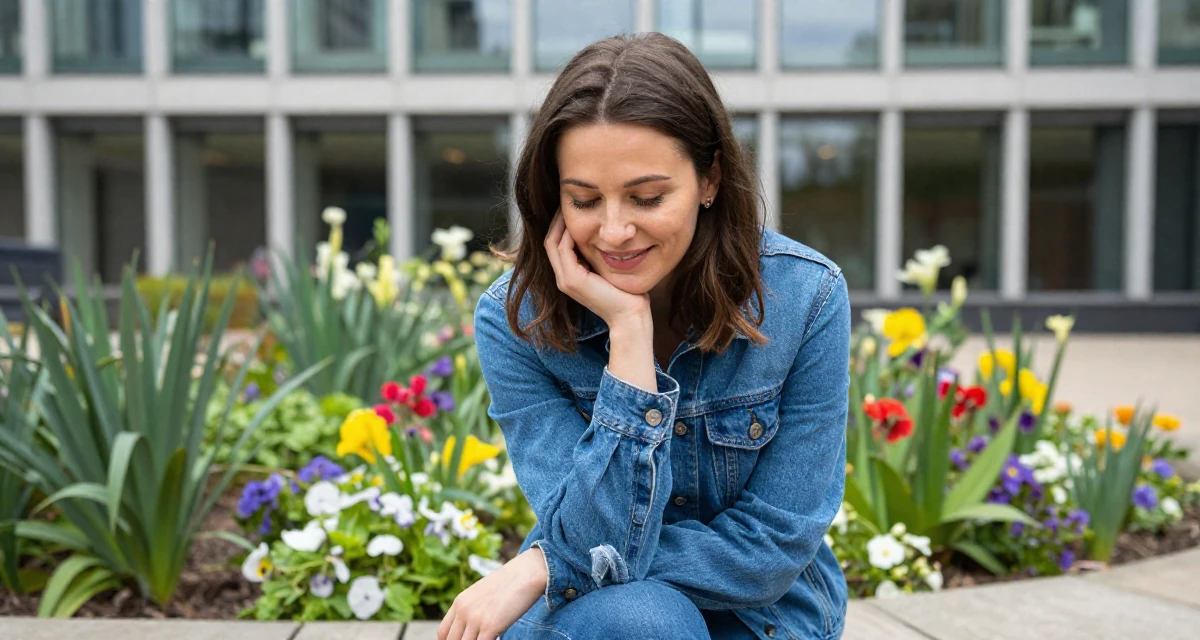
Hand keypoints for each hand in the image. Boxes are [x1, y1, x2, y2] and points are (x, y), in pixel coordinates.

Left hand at [437, 549, 546, 639]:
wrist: (525, 573)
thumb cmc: (509, 584)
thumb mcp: (482, 593)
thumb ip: (472, 608)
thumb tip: (473, 625)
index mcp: (459, 602)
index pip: (443, 632)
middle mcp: (463, 610)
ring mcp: (475, 619)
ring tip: (489, 638)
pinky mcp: (489, 626)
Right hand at [544, 209, 649, 326]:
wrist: (629, 315)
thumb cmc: (626, 293)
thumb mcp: (608, 268)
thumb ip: (599, 254)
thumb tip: (604, 233)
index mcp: (570, 275)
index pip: (556, 244)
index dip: (560, 225)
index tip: (571, 208)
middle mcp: (563, 278)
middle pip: (549, 240)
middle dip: (557, 220)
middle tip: (567, 201)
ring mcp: (565, 280)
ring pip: (552, 242)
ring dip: (560, 222)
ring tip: (569, 206)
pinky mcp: (573, 280)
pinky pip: (563, 249)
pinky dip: (568, 233)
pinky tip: (578, 221)